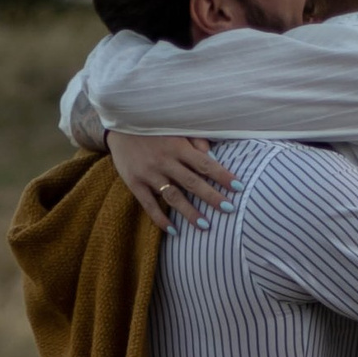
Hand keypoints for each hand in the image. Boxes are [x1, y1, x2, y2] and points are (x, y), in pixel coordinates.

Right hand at [108, 130, 232, 229]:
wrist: (118, 125)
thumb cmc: (153, 127)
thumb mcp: (174, 128)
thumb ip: (194, 140)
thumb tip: (211, 155)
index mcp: (177, 146)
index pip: (205, 164)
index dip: (223, 176)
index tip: (239, 187)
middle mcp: (165, 161)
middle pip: (193, 182)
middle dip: (212, 197)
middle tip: (229, 209)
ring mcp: (149, 173)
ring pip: (173, 196)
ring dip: (189, 212)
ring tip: (205, 225)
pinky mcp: (134, 182)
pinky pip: (149, 204)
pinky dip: (160, 219)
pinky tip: (172, 231)